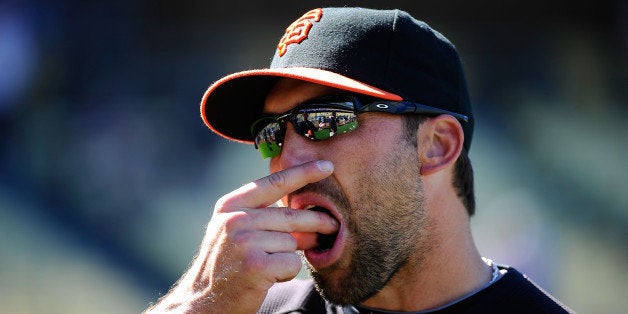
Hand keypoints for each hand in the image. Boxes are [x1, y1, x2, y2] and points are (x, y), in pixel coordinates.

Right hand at [144, 160, 337, 313]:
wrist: (203, 301)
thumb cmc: (227, 265)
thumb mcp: (234, 230)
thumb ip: (260, 213)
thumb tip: (307, 208)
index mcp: (230, 205)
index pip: (274, 183)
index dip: (303, 173)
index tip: (327, 165)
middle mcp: (235, 219)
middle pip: (290, 216)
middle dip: (316, 221)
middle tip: (333, 225)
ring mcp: (243, 241)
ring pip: (292, 242)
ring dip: (291, 255)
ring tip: (272, 265)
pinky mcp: (255, 265)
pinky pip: (292, 262)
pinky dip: (287, 272)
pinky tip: (269, 277)